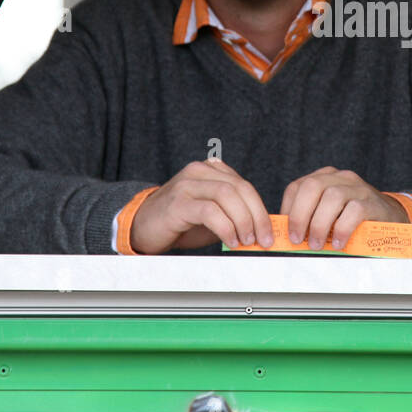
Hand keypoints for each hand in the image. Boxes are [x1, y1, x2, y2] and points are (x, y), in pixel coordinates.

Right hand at [129, 158, 271, 253]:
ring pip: (227, 195)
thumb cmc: (179, 223)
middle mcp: (199, 172)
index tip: (270, 232)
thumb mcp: (212, 217)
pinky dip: (225, 226)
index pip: (244, 186)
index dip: (261, 209)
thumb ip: (233, 217)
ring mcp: (187, 184)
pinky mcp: (178, 202)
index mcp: (211, 171)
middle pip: (239, 188)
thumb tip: (261, 231)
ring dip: (243, 221)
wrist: (141, 227)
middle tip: (264, 239)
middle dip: (256, 216)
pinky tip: (230, 240)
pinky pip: (209, 211)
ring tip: (247, 241)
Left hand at [280, 167, 406, 250]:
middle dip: (300, 215)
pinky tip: (339, 243)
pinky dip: (342, 229)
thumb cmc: (354, 219)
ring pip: (332, 197)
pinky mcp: (372, 202)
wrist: (390, 217)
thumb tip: (287, 237)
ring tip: (317, 244)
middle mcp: (341, 178)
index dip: (288, 209)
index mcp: (326, 177)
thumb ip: (311, 218)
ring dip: (320, 224)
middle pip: (312, 187)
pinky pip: (354, 211)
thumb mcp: (330, 213)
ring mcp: (358, 188)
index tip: (286, 232)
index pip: (298, 186)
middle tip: (297, 239)